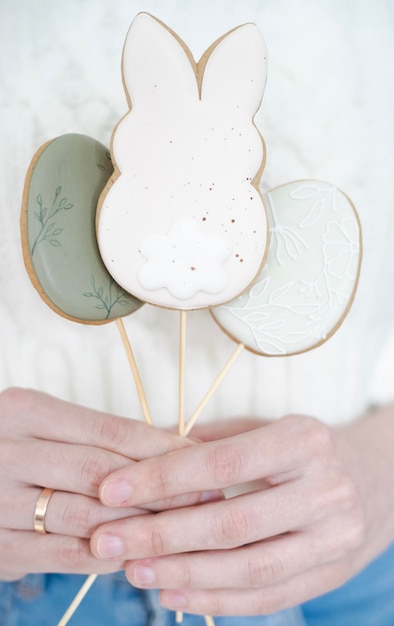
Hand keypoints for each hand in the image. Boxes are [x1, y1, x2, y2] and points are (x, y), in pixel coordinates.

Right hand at [0, 387, 214, 580]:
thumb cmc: (24, 452)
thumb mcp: (50, 429)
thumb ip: (103, 437)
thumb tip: (179, 449)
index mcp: (26, 411)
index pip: (109, 430)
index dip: (161, 449)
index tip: (201, 462)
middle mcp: (7, 452)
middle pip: (101, 472)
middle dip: (160, 489)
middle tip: (203, 499)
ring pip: (86, 516)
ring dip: (140, 526)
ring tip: (179, 528)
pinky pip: (66, 556)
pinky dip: (108, 556)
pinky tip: (137, 552)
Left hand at [90, 409, 393, 615]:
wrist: (378, 480)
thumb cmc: (307, 448)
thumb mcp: (267, 427)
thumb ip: (212, 441)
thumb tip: (144, 452)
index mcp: (305, 441)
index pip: (224, 463)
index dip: (164, 479)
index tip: (113, 490)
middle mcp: (325, 490)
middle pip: (232, 523)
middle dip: (161, 534)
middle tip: (108, 540)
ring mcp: (334, 539)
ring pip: (248, 568)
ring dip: (182, 574)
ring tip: (133, 570)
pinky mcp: (332, 574)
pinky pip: (268, 597)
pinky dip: (217, 602)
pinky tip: (173, 594)